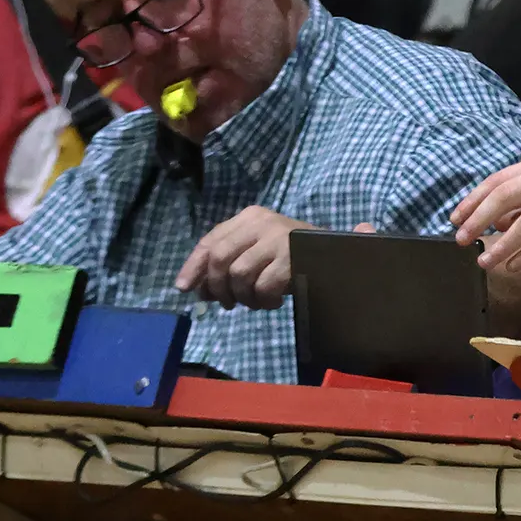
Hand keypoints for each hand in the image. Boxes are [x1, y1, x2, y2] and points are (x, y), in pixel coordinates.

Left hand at [174, 206, 309, 309]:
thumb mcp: (257, 249)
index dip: (193, 266)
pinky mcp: (293, 259)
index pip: (211, 240)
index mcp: (249, 217)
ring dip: (242, 297)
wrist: (336, 255)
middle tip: (226, 303)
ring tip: (254, 303)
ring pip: (239, 274)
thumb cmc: (292, 254)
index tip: (184, 288)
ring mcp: (279, 240)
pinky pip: (264, 287)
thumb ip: (228, 261)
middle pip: (220, 258)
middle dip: (217, 286)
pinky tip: (273, 302)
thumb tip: (194, 288)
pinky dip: (263, 301)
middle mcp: (262, 223)